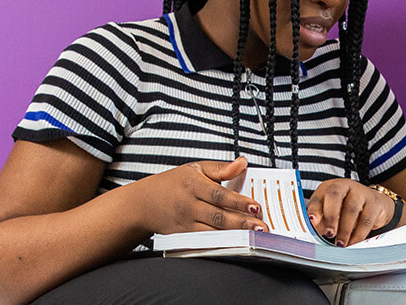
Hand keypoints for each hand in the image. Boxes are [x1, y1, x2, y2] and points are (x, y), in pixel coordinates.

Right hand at [117, 157, 265, 235]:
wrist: (143, 204)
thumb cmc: (172, 184)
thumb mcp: (195, 168)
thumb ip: (221, 168)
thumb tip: (242, 163)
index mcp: (192, 184)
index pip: (219, 194)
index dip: (238, 202)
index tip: (256, 206)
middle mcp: (188, 205)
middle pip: (218, 216)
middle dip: (242, 222)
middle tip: (261, 227)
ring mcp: (186, 222)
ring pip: (213, 231)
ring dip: (236, 235)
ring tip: (254, 236)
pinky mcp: (184, 236)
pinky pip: (206, 240)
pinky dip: (223, 242)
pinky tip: (237, 243)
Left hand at [307, 178, 395, 245]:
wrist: (375, 205)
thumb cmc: (347, 209)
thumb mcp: (332, 212)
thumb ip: (321, 221)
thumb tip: (312, 234)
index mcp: (330, 187)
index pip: (319, 196)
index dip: (314, 209)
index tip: (312, 222)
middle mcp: (345, 186)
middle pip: (335, 195)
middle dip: (330, 216)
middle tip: (329, 234)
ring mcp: (361, 193)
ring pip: (351, 209)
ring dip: (344, 229)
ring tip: (340, 243)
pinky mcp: (375, 203)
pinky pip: (366, 220)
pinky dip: (358, 234)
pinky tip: (352, 243)